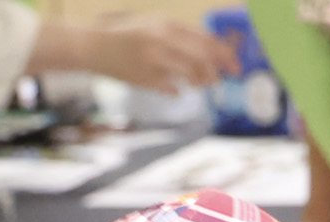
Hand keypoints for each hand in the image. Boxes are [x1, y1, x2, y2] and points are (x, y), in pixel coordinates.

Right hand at [41, 12, 237, 89]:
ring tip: (199, 83)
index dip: (224, 55)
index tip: (236, 66)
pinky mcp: (145, 78)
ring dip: (198, 81)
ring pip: (189, 75)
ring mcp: (154, 60)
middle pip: (202, 59)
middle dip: (216, 72)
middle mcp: (162, 40)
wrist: (93, 46)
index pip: (204, 40)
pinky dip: (177, 90)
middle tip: (221, 80)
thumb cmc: (126, 35)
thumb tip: (208, 56)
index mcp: (166, 24)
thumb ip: (179, 38)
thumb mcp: (153, 26)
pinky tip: (176, 89)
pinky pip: (171, 88)